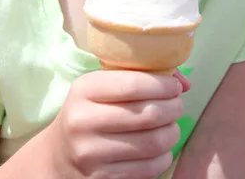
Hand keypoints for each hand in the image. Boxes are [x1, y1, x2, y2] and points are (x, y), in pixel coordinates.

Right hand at [47, 70, 184, 178]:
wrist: (59, 154)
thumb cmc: (91, 110)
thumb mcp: (103, 86)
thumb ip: (140, 76)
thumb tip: (184, 82)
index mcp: (84, 90)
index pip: (133, 84)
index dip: (162, 85)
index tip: (175, 86)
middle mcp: (84, 121)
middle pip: (147, 114)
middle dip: (173, 108)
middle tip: (177, 105)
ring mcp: (91, 154)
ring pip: (152, 143)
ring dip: (172, 132)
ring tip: (172, 125)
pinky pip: (148, 168)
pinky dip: (164, 156)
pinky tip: (162, 147)